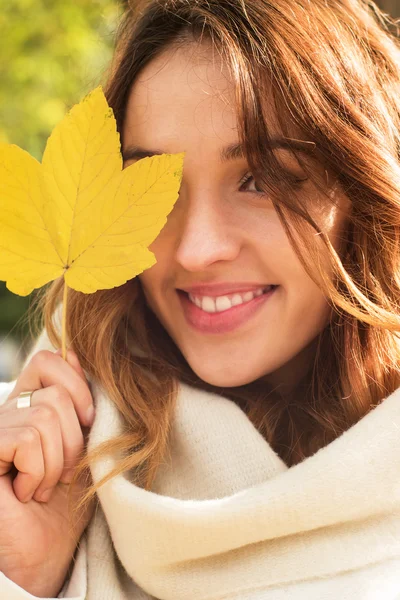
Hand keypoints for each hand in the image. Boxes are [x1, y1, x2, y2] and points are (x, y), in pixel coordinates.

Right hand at [0, 348, 94, 596]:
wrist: (44, 551)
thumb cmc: (66, 502)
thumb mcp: (84, 446)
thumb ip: (81, 404)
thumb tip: (78, 355)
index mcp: (32, 403)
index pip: (49, 359)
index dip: (77, 383)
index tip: (89, 420)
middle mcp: (8, 411)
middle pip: (57, 393)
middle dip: (74, 440)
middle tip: (62, 472)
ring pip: (47, 417)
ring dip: (56, 462)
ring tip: (43, 486)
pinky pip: (27, 439)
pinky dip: (37, 471)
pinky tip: (25, 492)